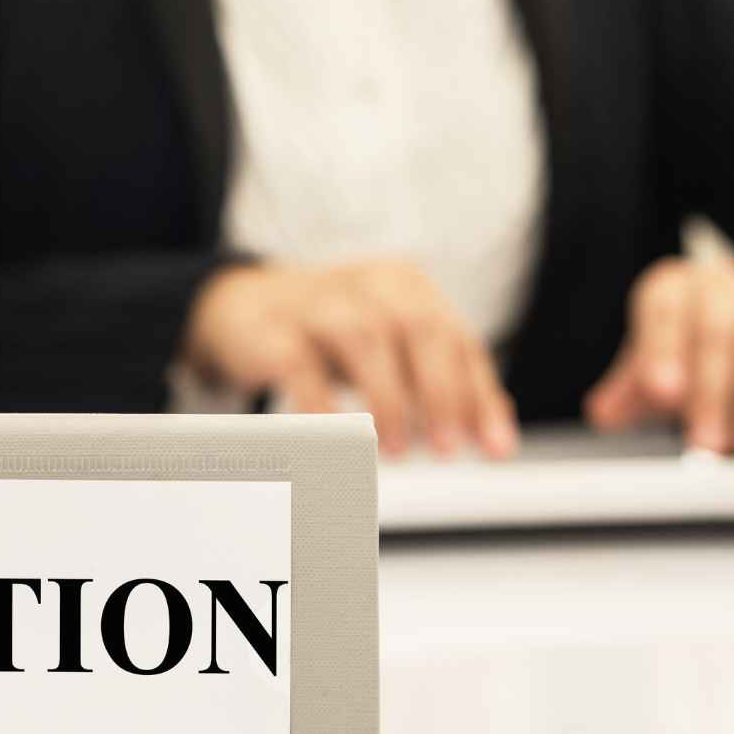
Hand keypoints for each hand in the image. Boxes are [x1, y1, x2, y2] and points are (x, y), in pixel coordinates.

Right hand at [182, 259, 518, 457]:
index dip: (479, 395)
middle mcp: (364, 284)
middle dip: (441, 392)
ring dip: (387, 399)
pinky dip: (321, 403)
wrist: (239, 305)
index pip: (456, 339)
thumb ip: (437, 381)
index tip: (494, 448)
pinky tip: (336, 436)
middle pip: (418, 327)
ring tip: (395, 450)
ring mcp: (314, 303)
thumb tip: (490, 434)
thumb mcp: (387, 346)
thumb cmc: (327, 333)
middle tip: (447, 448)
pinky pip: (298, 363)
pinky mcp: (270, 329)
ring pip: (363, 337)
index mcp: (404, 284)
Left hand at [584, 256, 733, 453]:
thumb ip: (628, 388)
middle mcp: (717, 287)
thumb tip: (603, 414)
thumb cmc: (686, 338)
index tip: (660, 391)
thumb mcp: (652, 360)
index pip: (663, 311)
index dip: (661, 349)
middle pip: (715, 334)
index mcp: (670, 289)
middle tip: (704, 441)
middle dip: (710, 392)